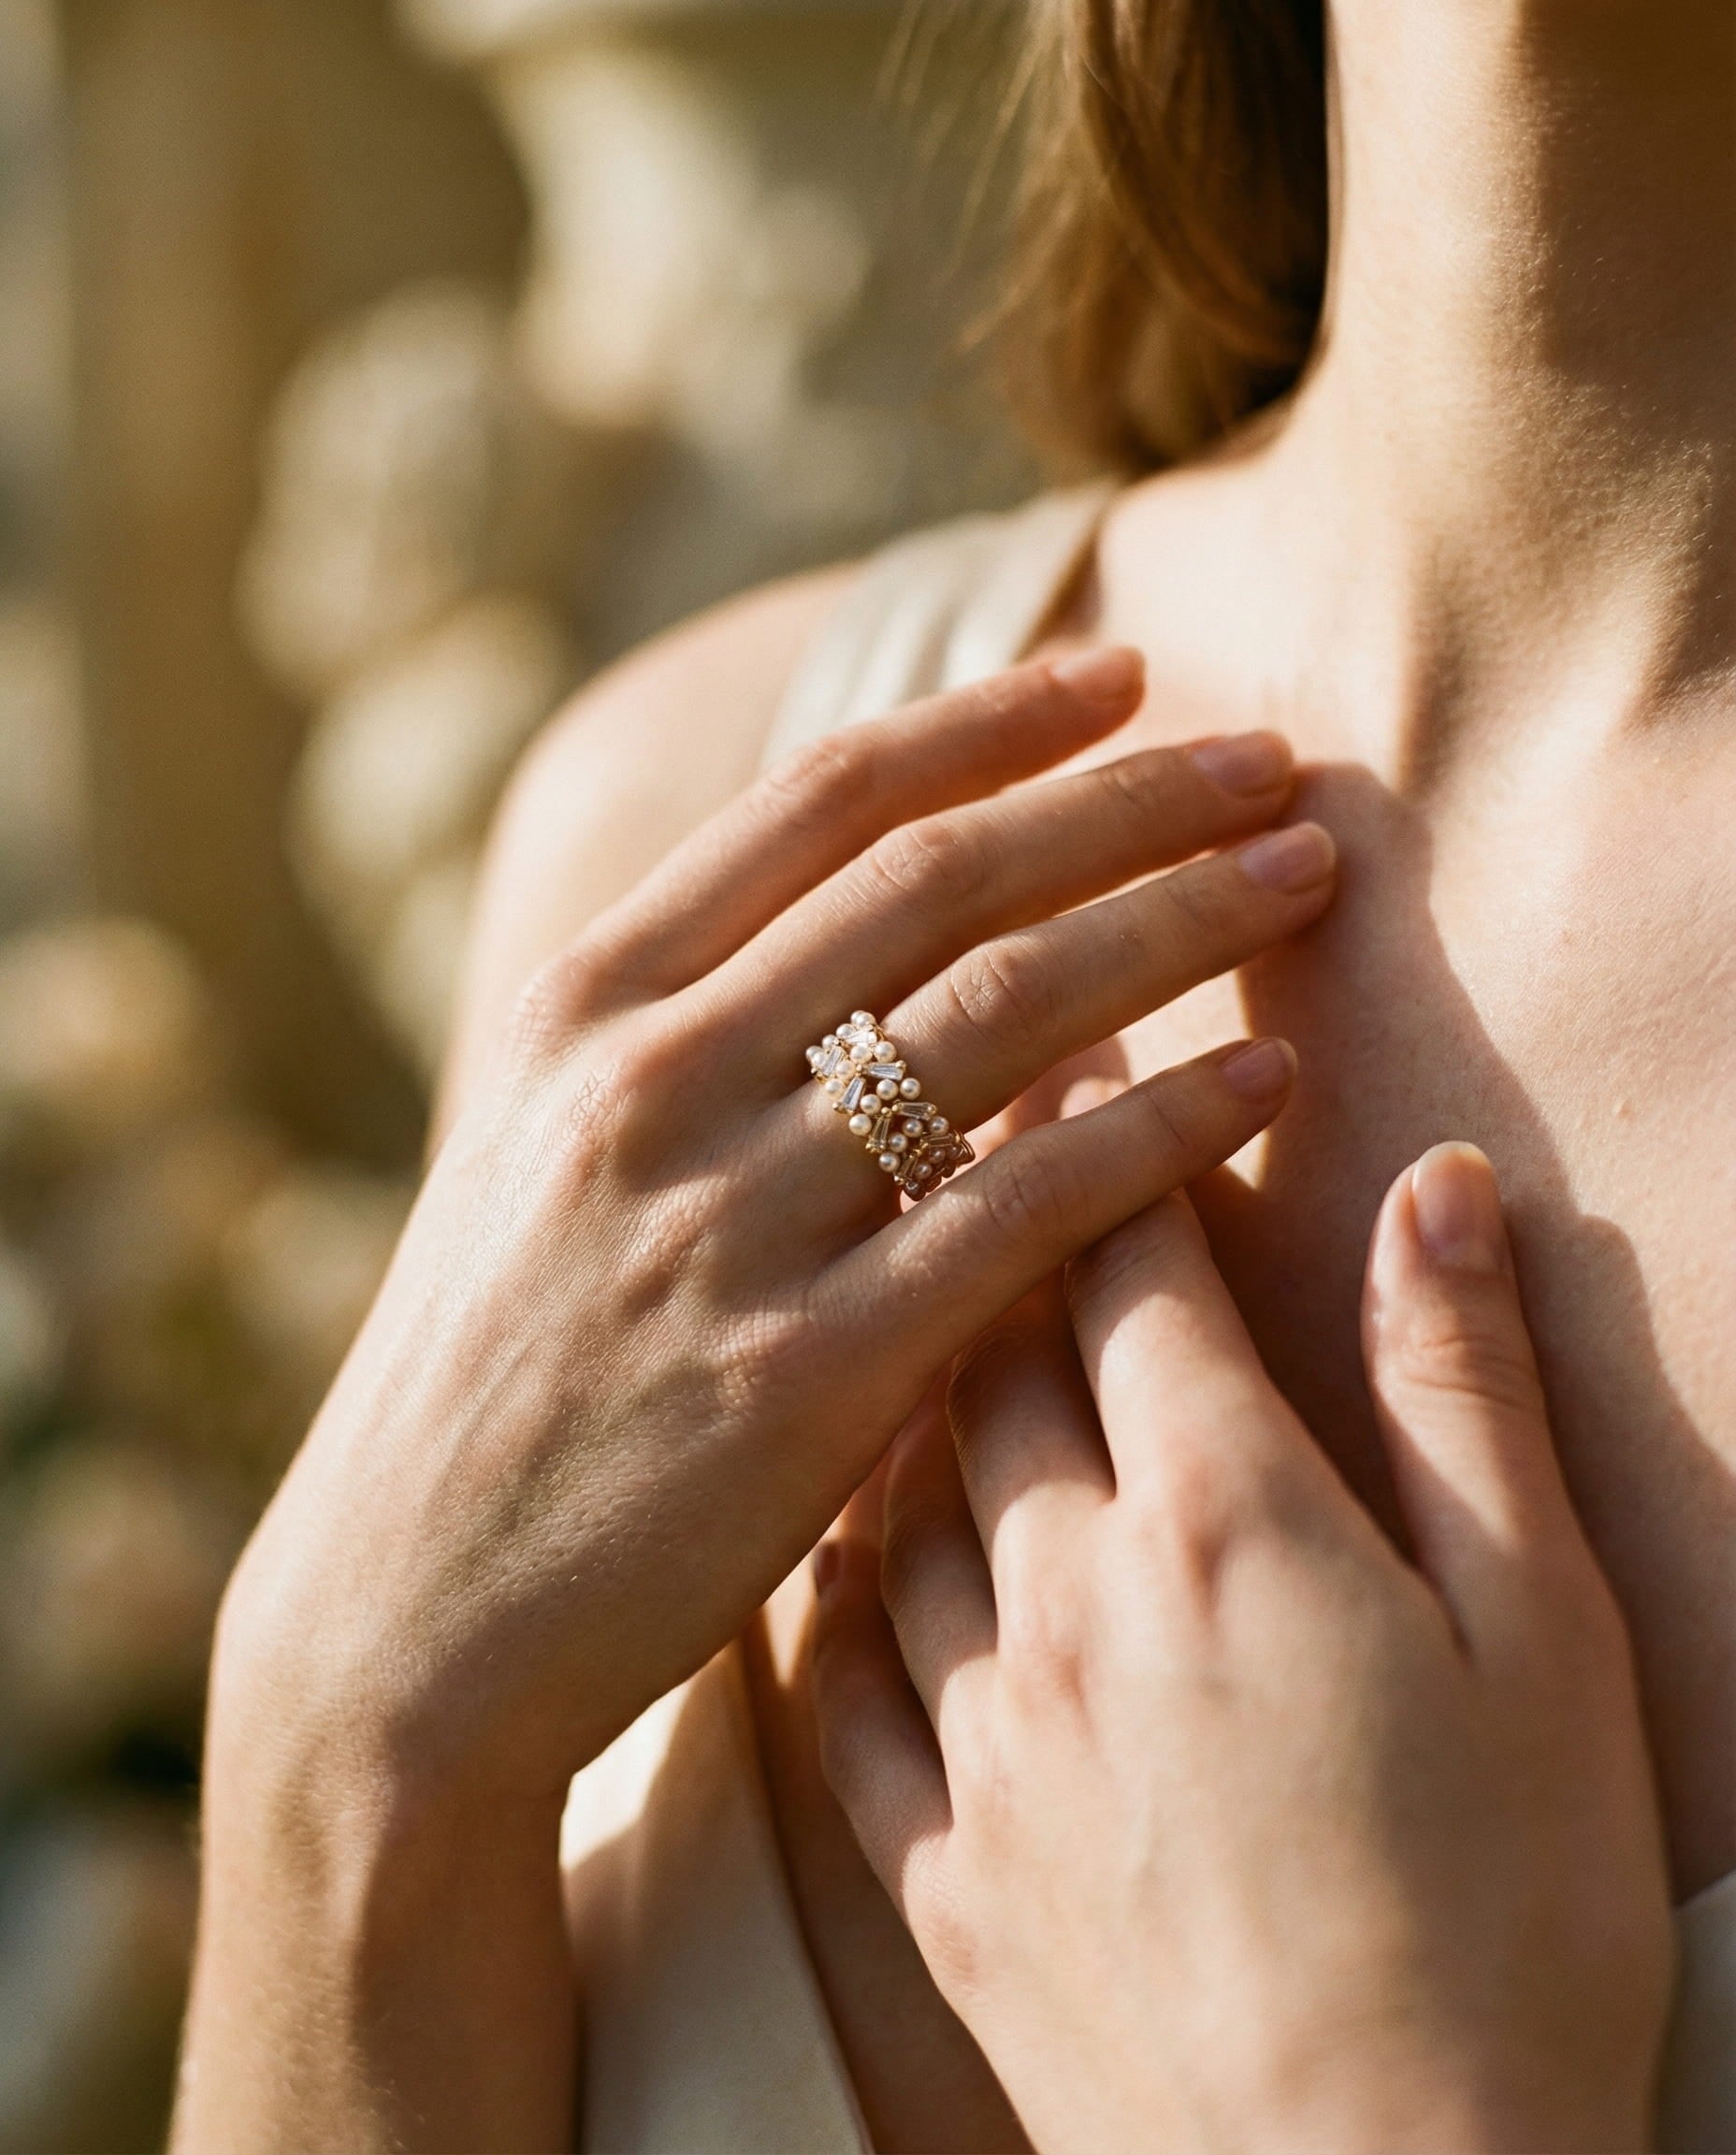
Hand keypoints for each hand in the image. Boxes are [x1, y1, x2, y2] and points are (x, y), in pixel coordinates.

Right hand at [178, 647, 1334, 2150]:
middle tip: (1277, 755)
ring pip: (1004, 1012)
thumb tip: (859, 927)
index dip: (996, 719)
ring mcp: (725, 1223)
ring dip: (1180, 919)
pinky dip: (1163, 1128)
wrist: (402, 1619)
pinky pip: (1029, 1207)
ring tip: (1307, 871)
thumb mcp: (537, 1160)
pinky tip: (1263, 1081)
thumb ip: (679, 1035)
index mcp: (584, 1007)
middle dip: (1131, 795)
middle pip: (941, 877)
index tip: (1128, 675)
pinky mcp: (803, 1375)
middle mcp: (650, 1081)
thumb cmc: (497, 1384)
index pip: (823, 799)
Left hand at [813, 1144, 1673, 2154]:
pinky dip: (829, 1575)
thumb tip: (1434, 1195)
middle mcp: (1065, 1596)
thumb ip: (1464, 1395)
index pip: (1125, 1269)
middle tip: (958, 1135)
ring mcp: (981, 1731)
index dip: (1101, 1137)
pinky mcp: (937, 1863)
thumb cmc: (1513, 1922)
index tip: (1085, 1050)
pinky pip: (834, 1675)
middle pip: (983, 1352)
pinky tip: (831, 1540)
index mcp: (1222, 1519)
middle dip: (977, 1218)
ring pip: (887, 1493)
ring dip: (891, 1382)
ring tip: (888, 1315)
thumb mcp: (1549, 1635)